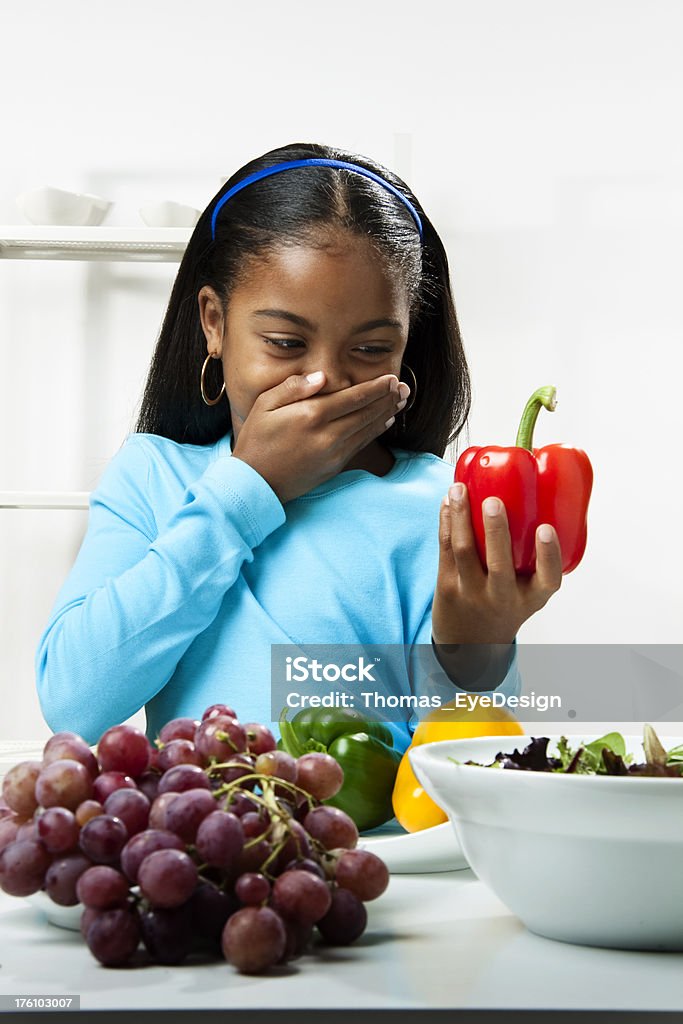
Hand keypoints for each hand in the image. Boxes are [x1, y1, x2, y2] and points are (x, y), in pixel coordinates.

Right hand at [231, 372, 409, 503]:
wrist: (255, 483)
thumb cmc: (256, 440)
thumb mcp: (264, 405)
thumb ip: (293, 387)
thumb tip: (321, 377)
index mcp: (310, 415)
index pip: (353, 397)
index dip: (376, 388)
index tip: (391, 379)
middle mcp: (327, 434)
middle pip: (367, 413)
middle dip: (388, 399)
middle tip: (404, 388)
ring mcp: (333, 453)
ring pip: (368, 429)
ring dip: (387, 414)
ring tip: (401, 401)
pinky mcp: (335, 466)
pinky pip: (361, 444)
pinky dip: (375, 431)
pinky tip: (384, 422)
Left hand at [431, 482, 562, 645]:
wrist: (470, 644)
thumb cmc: (506, 605)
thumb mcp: (529, 593)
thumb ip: (535, 559)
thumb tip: (533, 497)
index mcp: (531, 597)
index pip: (548, 579)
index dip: (549, 555)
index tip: (546, 529)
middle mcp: (502, 597)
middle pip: (499, 565)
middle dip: (495, 531)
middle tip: (493, 502)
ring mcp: (472, 592)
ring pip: (464, 551)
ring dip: (461, 516)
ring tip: (459, 489)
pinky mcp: (447, 586)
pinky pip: (445, 549)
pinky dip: (446, 522)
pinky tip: (448, 502)